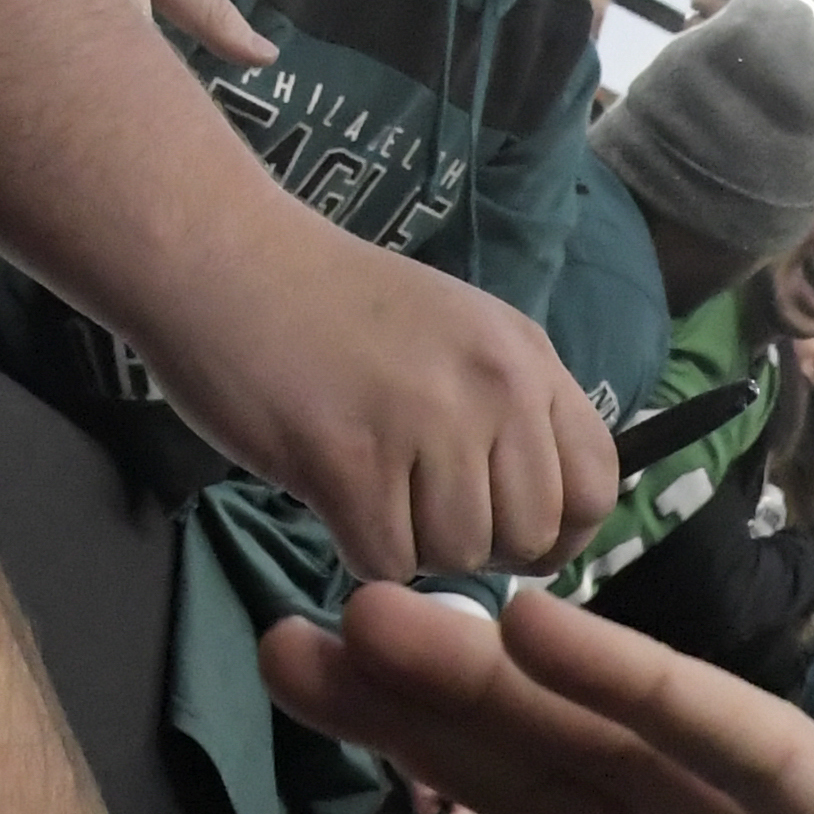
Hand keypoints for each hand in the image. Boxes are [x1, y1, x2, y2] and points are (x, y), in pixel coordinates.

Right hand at [140, 216, 619, 579]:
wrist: (217, 252)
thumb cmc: (329, 304)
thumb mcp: (456, 334)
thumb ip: (508, 414)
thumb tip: (544, 527)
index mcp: (527, 357)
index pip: (596, 485)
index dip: (557, 530)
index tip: (506, 531)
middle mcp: (494, 386)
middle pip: (530, 538)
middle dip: (477, 547)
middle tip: (416, 507)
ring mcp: (426, 421)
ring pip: (458, 557)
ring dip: (411, 546)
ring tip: (368, 486)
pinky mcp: (349, 459)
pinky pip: (386, 561)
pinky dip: (355, 547)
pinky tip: (329, 493)